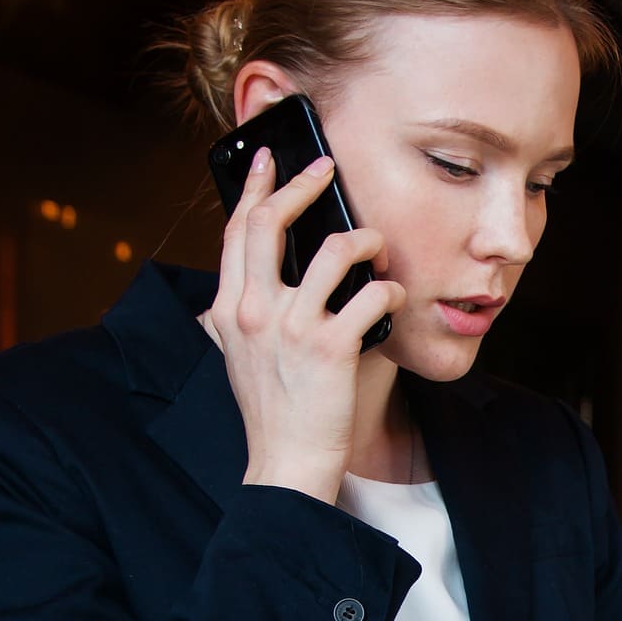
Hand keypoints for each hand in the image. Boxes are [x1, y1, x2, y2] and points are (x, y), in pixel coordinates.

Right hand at [205, 149, 406, 500]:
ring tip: (376, 249)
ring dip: (364, 241)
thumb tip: (235, 290)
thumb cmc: (272, 410)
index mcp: (229, 308)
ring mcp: (291, 327)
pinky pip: (370, 296)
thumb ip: (233, 318)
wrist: (286, 460)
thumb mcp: (237, 357)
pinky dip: (388, 292)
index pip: (236, 231)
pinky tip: (391, 299)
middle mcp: (253, 311)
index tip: (268, 160)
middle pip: (272, 222)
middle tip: (326, 169)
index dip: (253, 188)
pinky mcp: (330, 347)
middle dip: (302, 184)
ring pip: (332, 251)